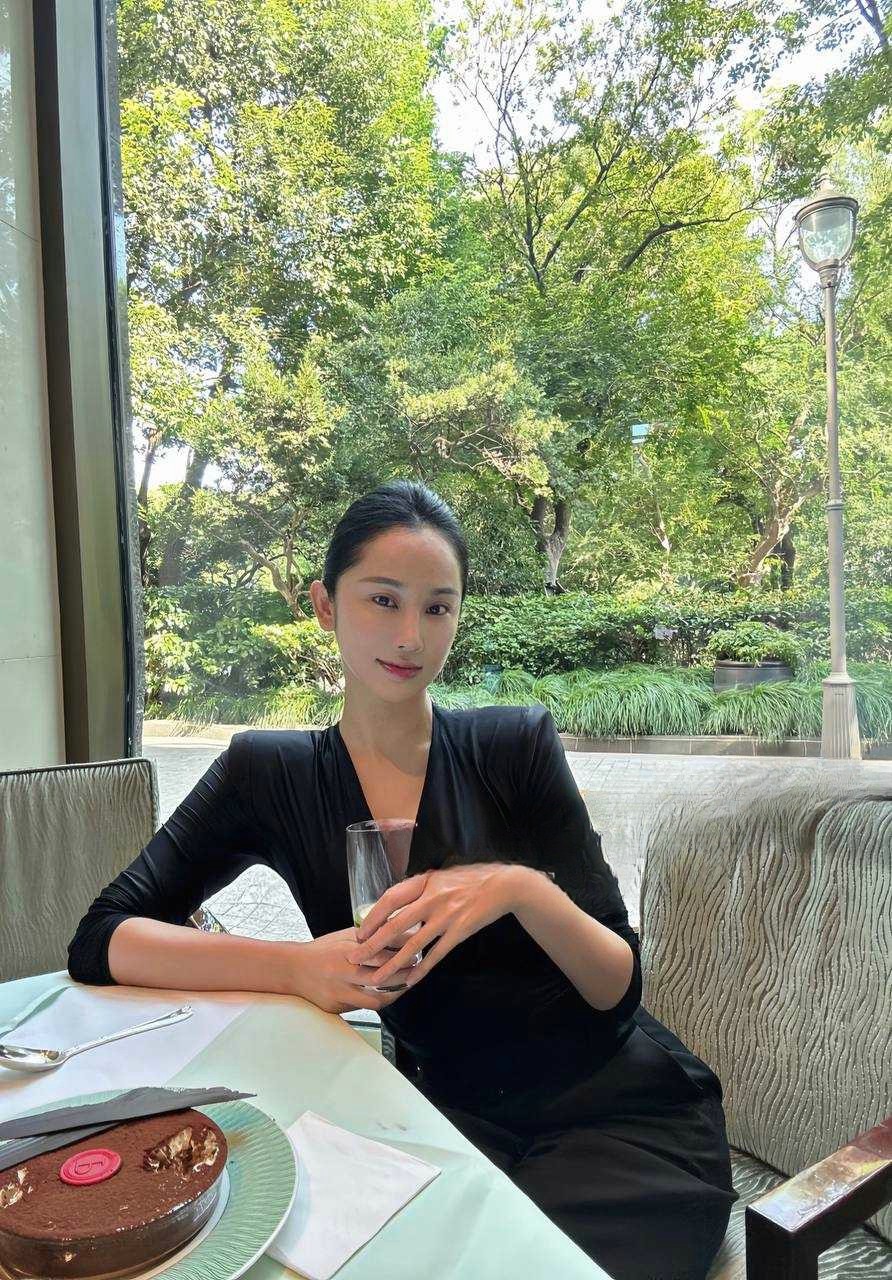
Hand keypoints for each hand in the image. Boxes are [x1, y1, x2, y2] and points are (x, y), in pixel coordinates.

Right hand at [290, 927, 414, 1013]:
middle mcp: (341, 974)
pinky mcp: (336, 1008)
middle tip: (415, 971)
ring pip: (374, 1000)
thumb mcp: (345, 936)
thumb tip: (399, 933)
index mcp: (344, 952)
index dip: (400, 956)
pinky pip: (362, 1007)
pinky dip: (376, 1000)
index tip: (416, 954)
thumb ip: (370, 936)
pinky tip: (387, 993)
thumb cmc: (323, 950)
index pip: (379, 955)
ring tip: (405, 985)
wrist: (294, 970)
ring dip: (393, 994)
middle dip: (402, 977)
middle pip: (380, 979)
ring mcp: (338, 994)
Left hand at [350, 864, 523, 988]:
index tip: (359, 931)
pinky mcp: (459, 932)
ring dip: (393, 963)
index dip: (372, 916)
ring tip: (377, 977)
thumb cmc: (470, 878)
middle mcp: (432, 898)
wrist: (502, 884)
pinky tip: (410, 980)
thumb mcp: (441, 875)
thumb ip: (420, 887)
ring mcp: (446, 916)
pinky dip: (422, 968)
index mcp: (425, 882)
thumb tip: (397, 901)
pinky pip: (436, 954)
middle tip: (355, 958)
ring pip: (413, 944)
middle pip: (395, 925)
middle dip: (372, 944)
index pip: (390, 899)